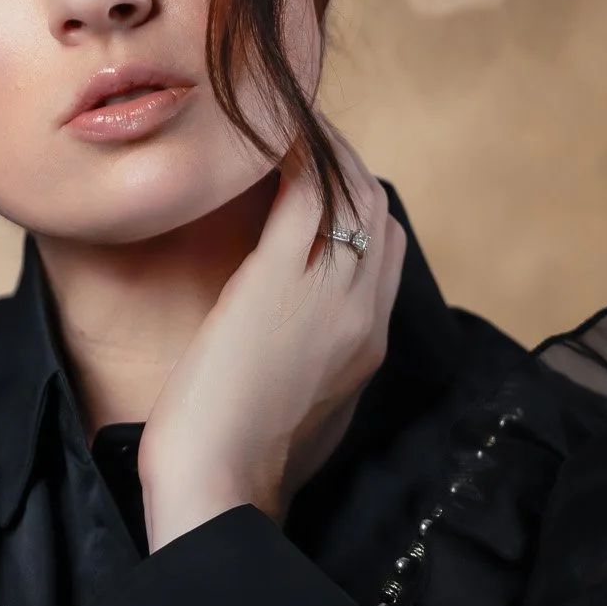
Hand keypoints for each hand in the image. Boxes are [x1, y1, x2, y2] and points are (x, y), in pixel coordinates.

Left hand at [138, 120, 406, 550]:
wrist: (220, 489)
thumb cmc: (238, 465)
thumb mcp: (296, 411)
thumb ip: (308, 364)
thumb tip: (284, 335)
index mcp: (369, 347)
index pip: (386, 250)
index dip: (357, 204)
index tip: (318, 174)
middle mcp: (364, 314)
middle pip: (377, 211)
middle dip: (343, 163)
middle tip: (298, 128)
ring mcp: (329, 295)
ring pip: (350, 192)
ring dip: (320, 146)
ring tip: (281, 116)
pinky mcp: (280, 282)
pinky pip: (303, 192)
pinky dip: (291, 153)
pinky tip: (266, 131)